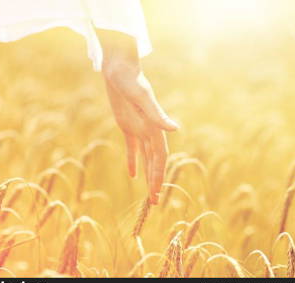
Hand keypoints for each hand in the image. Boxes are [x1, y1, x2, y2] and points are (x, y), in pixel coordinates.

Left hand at [106, 83, 176, 204]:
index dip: (159, 174)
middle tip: (153, 201)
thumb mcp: (142, 98)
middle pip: (154, 161)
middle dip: (155, 180)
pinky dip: (133, 161)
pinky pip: (132, 148)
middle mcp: (149, 130)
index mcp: (154, 127)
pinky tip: (132, 174)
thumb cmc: (131, 81)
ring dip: (147, 174)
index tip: (157, 192)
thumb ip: (158, 115)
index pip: (160, 156)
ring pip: (145, 157)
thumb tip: (175, 129)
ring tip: (148, 192)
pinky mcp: (127, 126)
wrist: (119, 69)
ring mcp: (139, 129)